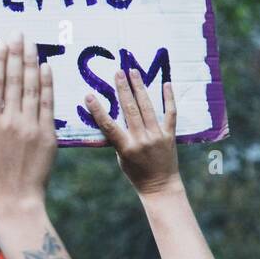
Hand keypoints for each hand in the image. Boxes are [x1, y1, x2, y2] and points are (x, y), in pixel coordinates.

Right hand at [0, 33, 55, 215]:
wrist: (15, 201)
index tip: (0, 43)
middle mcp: (10, 121)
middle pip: (14, 79)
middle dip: (16, 53)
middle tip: (18, 33)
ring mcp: (31, 127)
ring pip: (32, 87)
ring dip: (32, 62)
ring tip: (32, 43)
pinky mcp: (47, 135)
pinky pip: (47, 104)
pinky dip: (47, 84)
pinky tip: (46, 67)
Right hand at [84, 70, 180, 195]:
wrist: (160, 186)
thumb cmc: (136, 173)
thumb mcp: (120, 158)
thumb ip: (117, 139)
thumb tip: (111, 117)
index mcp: (126, 148)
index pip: (108, 125)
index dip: (98, 110)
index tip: (89, 95)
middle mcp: (141, 140)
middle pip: (130, 110)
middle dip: (123, 89)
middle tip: (118, 72)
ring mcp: (157, 136)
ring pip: (147, 108)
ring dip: (140, 88)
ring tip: (134, 72)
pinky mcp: (170, 135)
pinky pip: (170, 113)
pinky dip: (168, 98)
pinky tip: (166, 84)